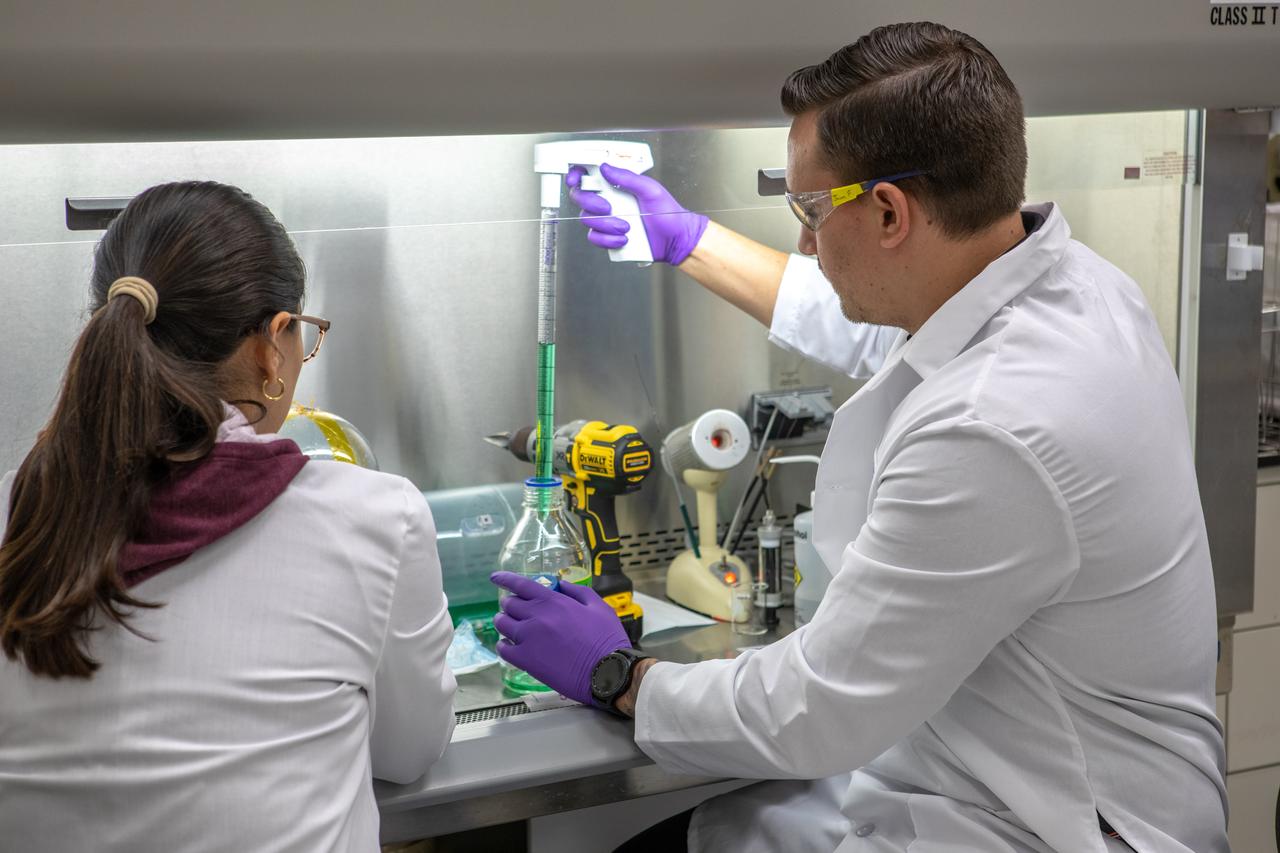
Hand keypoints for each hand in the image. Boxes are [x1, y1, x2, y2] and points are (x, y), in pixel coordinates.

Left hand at [491, 572, 631, 705]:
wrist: (607, 672)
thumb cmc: (607, 640)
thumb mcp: (598, 606)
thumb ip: (578, 592)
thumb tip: (561, 584)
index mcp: (554, 601)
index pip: (520, 584)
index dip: (504, 578)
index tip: (496, 577)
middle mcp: (537, 617)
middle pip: (509, 603)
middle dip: (510, 603)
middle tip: (516, 609)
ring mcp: (528, 639)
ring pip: (501, 624)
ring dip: (504, 622)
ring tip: (511, 626)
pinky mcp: (526, 660)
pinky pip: (503, 649)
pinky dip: (503, 645)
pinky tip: (509, 646)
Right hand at [567, 163, 708, 265]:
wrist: (675, 240)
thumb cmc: (668, 214)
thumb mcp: (651, 189)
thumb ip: (628, 177)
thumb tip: (606, 167)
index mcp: (617, 186)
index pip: (588, 176)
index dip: (576, 175)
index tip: (576, 179)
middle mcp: (608, 201)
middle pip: (581, 198)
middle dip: (591, 203)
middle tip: (608, 208)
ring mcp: (607, 220)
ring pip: (587, 219)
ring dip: (606, 224)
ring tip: (627, 227)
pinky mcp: (608, 237)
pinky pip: (595, 238)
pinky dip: (608, 239)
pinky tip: (625, 238)